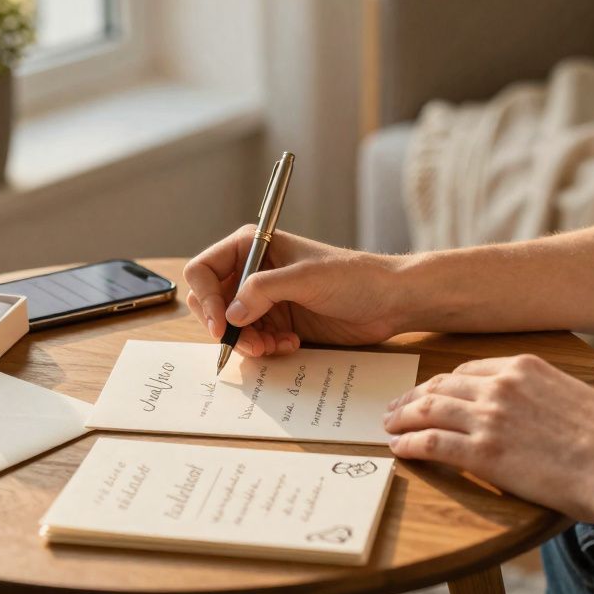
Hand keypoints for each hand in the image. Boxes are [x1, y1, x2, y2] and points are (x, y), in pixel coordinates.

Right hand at [184, 225, 406, 355]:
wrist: (389, 301)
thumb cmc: (354, 277)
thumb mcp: (305, 278)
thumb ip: (262, 290)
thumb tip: (230, 315)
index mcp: (253, 246)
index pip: (204, 270)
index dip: (207, 298)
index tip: (222, 325)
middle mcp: (253, 271)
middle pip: (212, 302)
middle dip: (226, 326)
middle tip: (250, 344)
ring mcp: (265, 299)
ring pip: (232, 327)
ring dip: (247, 342)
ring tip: (273, 346)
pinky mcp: (279, 322)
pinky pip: (254, 340)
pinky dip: (265, 347)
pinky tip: (290, 344)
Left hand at [383, 353, 593, 522]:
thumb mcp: (574, 394)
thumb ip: (542, 391)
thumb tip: (530, 402)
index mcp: (523, 366)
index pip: (467, 370)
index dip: (442, 383)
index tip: (429, 392)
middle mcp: (500, 386)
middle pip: (440, 386)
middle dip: (412, 397)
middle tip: (395, 408)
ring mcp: (489, 418)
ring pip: (428, 410)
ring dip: (402, 418)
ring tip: (388, 427)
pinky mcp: (483, 453)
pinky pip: (431, 443)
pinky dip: (409, 444)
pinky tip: (399, 449)